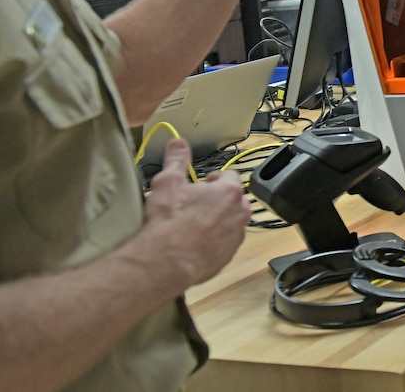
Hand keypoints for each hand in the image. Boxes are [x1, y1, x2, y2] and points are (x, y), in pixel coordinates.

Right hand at [141, 139, 250, 288]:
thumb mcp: (168, 182)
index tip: (203, 184)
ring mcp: (236, 236)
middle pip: (233, 200)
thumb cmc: (168, 220)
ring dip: (218, 221)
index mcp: (229, 191)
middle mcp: (239, 213)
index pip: (229, 176)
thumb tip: (178, 143)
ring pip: (231, 222)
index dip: (214, 179)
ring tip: (195, 225)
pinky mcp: (228, 256)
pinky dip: (215, 241)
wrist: (165, 262)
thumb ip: (176, 160)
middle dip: (218, 200)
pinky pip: (225, 244)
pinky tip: (196, 244)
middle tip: (197, 204)